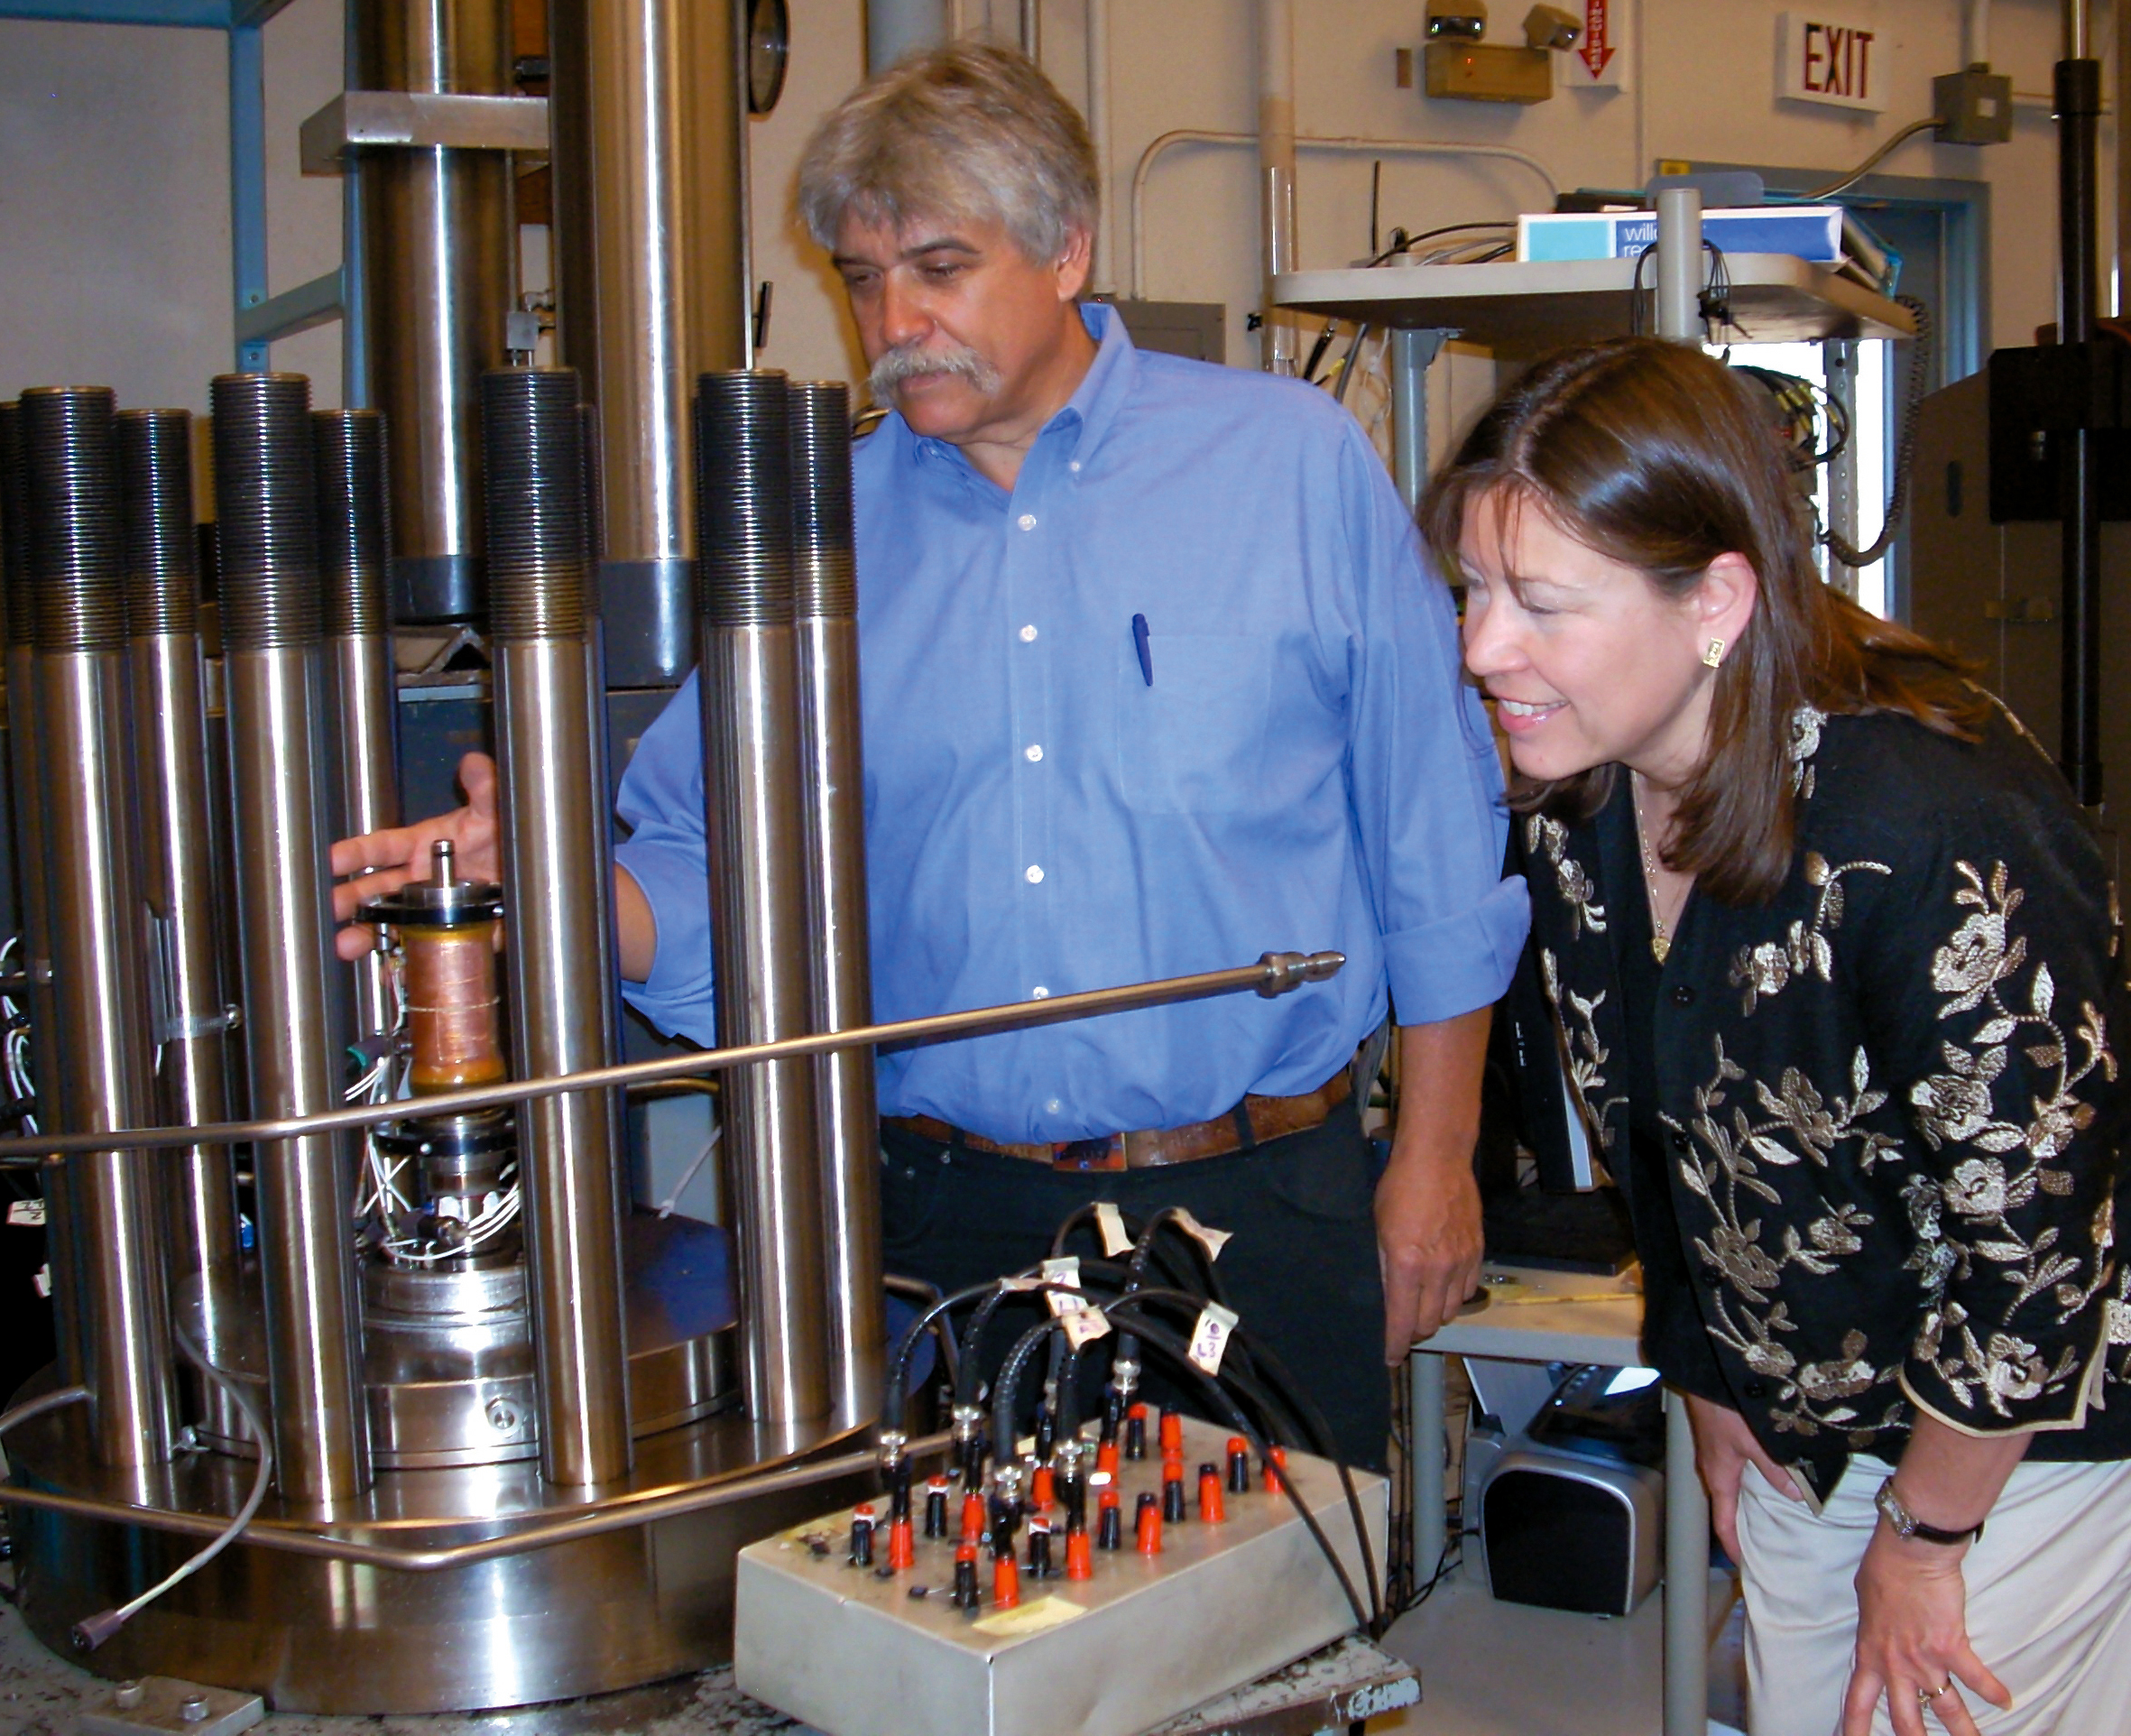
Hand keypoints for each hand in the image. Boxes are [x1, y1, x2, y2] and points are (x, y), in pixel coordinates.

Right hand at [329, 752, 500, 959]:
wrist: (535, 868)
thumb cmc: (506, 834)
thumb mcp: (496, 811)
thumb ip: (485, 789)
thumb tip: (475, 762)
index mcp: (423, 846)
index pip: (380, 848)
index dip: (355, 853)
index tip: (330, 859)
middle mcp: (421, 879)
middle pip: (376, 890)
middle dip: (349, 900)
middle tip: (328, 908)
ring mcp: (434, 908)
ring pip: (391, 922)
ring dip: (366, 934)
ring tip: (346, 946)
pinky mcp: (455, 932)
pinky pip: (424, 948)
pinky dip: (403, 961)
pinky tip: (389, 973)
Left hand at [1374, 1152, 1482, 1357]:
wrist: (1438, 1159)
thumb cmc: (1401, 1188)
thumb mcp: (1378, 1229)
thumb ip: (1383, 1269)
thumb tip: (1384, 1301)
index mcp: (1407, 1265)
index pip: (1402, 1322)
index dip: (1394, 1346)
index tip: (1389, 1358)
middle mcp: (1438, 1269)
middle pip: (1428, 1322)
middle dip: (1413, 1331)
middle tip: (1402, 1325)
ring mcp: (1462, 1262)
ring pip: (1451, 1310)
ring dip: (1434, 1313)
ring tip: (1421, 1303)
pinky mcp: (1478, 1252)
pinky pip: (1468, 1290)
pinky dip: (1454, 1295)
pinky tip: (1442, 1285)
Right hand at [1684, 1393, 1802, 1560]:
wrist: (1706, 1375)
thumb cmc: (1724, 1408)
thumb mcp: (1755, 1442)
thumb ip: (1775, 1470)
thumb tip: (1796, 1496)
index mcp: (1719, 1477)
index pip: (1723, 1522)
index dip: (1734, 1546)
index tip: (1745, 1566)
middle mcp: (1713, 1469)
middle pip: (1726, 1507)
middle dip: (1743, 1527)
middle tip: (1765, 1543)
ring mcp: (1715, 1454)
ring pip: (1732, 1488)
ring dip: (1747, 1503)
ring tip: (1771, 1514)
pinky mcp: (1719, 1440)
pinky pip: (1734, 1472)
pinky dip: (1749, 1483)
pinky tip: (1767, 1476)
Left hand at [1844, 1524, 2010, 1735]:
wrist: (1909, 1552)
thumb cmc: (1883, 1568)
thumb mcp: (1864, 1600)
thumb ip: (1873, 1626)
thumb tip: (1876, 1629)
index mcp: (1870, 1653)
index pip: (1857, 1700)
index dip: (1855, 1726)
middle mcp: (1896, 1665)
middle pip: (1905, 1719)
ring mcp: (1924, 1660)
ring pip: (1947, 1710)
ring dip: (1964, 1731)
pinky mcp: (1952, 1648)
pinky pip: (1977, 1678)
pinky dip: (1993, 1691)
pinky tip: (2006, 1701)